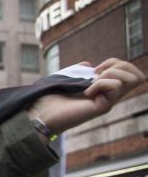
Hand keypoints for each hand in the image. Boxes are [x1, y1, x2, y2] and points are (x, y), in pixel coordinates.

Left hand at [29, 58, 145, 134]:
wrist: (39, 113)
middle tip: (96, 74)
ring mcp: (108, 102)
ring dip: (111, 73)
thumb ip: (81, 70)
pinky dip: (100, 83)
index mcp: (105, 88)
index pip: (130, 71)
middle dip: (118, 65)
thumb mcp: (68, 78)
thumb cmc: (49, 98)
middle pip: (138, 75)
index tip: (94, 69)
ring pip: (132, 79)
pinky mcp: (103, 108)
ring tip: (92, 82)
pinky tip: (86, 92)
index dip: (115, 63)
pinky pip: (115, 86)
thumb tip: (90, 65)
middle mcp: (110, 96)